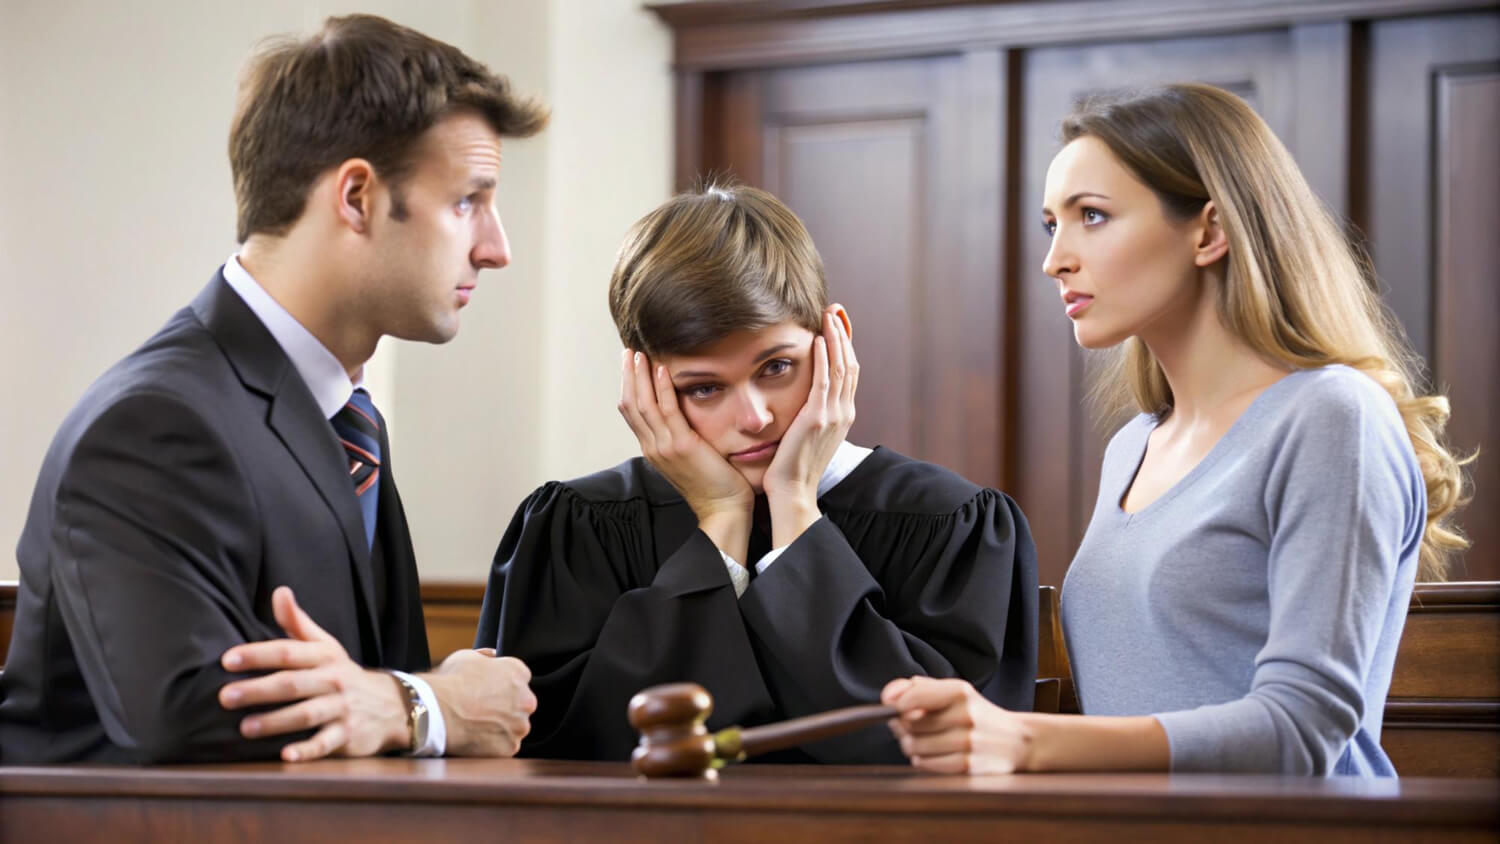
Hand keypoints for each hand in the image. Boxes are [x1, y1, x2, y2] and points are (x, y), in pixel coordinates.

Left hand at [219, 586, 406, 761]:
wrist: (391, 705)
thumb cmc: (342, 674)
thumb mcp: (325, 646)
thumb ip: (297, 622)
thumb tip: (279, 592)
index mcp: (324, 656)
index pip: (288, 652)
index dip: (257, 654)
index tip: (227, 660)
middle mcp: (334, 680)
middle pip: (292, 683)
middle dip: (258, 690)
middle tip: (224, 697)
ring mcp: (342, 708)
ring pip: (306, 714)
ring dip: (276, 721)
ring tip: (245, 728)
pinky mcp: (347, 736)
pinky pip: (326, 743)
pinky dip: (307, 750)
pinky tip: (286, 756)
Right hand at [423, 648, 535, 756]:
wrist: (435, 711)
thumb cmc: (449, 682)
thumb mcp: (466, 656)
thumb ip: (486, 656)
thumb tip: (493, 655)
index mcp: (519, 672)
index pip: (520, 678)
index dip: (503, 685)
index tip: (489, 692)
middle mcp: (526, 699)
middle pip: (521, 705)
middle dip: (506, 707)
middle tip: (482, 711)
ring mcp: (520, 725)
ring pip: (515, 727)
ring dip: (502, 727)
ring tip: (477, 725)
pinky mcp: (510, 747)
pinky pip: (506, 747)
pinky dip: (494, 745)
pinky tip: (477, 738)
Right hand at [618, 348, 752, 562]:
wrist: (724, 510)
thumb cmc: (715, 485)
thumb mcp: (691, 457)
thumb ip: (682, 437)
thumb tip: (684, 416)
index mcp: (654, 450)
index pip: (633, 413)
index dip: (629, 387)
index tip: (630, 364)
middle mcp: (653, 447)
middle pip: (630, 405)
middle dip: (627, 376)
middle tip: (628, 351)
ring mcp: (664, 447)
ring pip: (643, 404)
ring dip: (639, 376)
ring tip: (638, 353)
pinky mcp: (681, 446)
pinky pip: (667, 410)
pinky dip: (662, 388)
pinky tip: (661, 369)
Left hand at [762, 306, 857, 545]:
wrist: (793, 492)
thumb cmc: (793, 467)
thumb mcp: (808, 436)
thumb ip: (812, 414)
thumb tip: (806, 397)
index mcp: (843, 416)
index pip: (849, 373)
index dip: (845, 346)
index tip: (837, 324)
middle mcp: (844, 413)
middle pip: (850, 364)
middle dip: (843, 334)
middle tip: (835, 310)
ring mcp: (834, 415)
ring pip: (842, 367)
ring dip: (835, 338)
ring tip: (828, 315)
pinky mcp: (817, 417)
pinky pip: (824, 380)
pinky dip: (824, 357)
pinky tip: (818, 339)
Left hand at [881, 676, 1033, 773]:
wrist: (1017, 741)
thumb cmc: (976, 714)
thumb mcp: (954, 692)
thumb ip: (918, 688)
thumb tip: (888, 696)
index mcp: (959, 692)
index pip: (913, 696)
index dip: (896, 704)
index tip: (894, 707)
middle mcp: (965, 715)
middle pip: (908, 725)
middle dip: (902, 726)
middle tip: (910, 726)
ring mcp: (968, 743)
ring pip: (915, 747)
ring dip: (911, 745)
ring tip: (924, 740)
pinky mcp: (969, 766)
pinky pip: (927, 764)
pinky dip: (924, 760)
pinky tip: (935, 754)